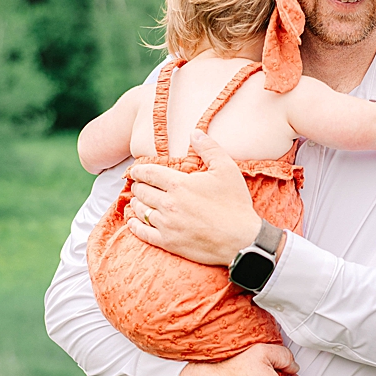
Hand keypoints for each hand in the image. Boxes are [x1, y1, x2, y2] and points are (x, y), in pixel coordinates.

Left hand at [127, 130, 261, 264]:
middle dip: (138, 186)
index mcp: (179, 184)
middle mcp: (168, 204)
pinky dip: (134, 225)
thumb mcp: (227, 170)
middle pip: (142, 191)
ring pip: (140, 210)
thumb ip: (210, 149)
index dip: (139, 170)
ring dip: (136, 203)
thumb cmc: (235, 204)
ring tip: (137, 200)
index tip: (136, 171)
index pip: (149, 173)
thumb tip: (195, 132)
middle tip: (139, 185)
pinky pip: (142, 232)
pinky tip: (133, 221)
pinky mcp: (168, 242)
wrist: (242, 240)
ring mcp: (166, 224)